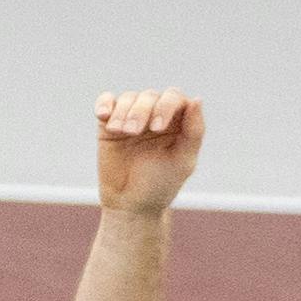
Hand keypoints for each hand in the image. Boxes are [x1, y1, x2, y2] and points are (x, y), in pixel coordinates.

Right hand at [94, 88, 203, 214]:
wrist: (129, 204)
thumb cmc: (160, 184)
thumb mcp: (183, 161)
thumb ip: (194, 131)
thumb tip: (196, 99)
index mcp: (177, 121)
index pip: (173, 97)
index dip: (165, 106)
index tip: (156, 128)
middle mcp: (155, 114)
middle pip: (149, 96)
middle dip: (141, 111)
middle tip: (133, 132)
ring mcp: (132, 118)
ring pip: (128, 98)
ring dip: (123, 112)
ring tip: (119, 131)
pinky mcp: (109, 124)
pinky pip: (106, 102)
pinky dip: (104, 104)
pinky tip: (103, 115)